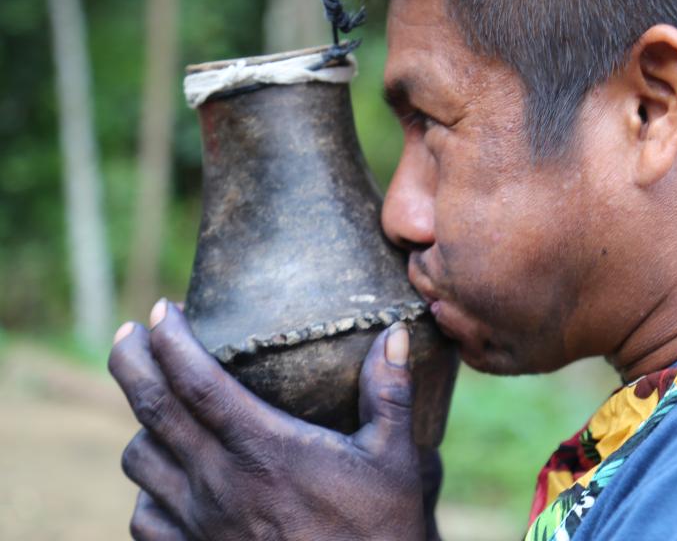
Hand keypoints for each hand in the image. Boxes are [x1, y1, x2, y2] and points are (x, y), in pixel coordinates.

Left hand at [108, 300, 438, 539]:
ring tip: (159, 407)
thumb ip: (390, 393)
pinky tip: (168, 480)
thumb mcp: (396, 459)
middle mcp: (221, 484)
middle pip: (152, 410)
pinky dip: (148, 489)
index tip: (163, 309)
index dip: (171, 340)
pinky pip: (144, 517)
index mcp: (265, 449)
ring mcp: (200, 525)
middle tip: (129, 334)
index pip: (197, 381)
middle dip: (131, 362)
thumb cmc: (381, 530)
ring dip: (142, 426)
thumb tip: (394, 334)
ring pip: (140, 461)